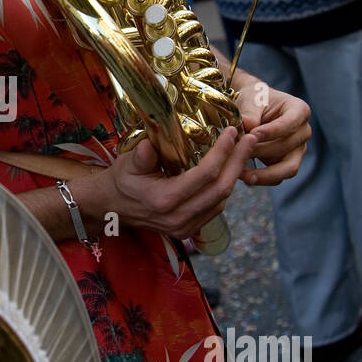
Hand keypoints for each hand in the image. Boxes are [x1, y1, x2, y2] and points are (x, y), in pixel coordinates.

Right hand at [75, 126, 256, 240]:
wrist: (111, 207)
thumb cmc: (120, 180)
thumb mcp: (127, 163)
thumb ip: (141, 155)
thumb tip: (151, 143)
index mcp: (164, 200)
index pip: (205, 175)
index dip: (223, 152)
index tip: (232, 132)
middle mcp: (178, 218)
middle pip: (221, 189)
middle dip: (238, 161)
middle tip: (250, 138)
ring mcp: (184, 227)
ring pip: (222, 200)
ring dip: (235, 174)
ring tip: (243, 151)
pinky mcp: (188, 230)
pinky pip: (215, 208)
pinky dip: (225, 188)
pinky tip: (229, 170)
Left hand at [231, 75, 310, 184]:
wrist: (251, 109)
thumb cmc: (253, 99)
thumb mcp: (250, 99)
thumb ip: (250, 112)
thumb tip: (249, 124)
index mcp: (299, 110)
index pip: (290, 123)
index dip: (271, 131)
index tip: (252, 134)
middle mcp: (303, 131)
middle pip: (286, 147)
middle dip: (261, 151)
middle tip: (237, 152)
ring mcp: (297, 150)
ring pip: (287, 168)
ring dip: (264, 173)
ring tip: (241, 173)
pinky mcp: (287, 164)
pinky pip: (278, 177)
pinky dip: (262, 179)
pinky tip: (244, 177)